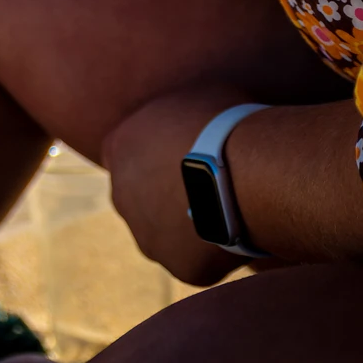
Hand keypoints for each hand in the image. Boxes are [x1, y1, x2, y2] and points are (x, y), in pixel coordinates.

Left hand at [102, 87, 247, 286]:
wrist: (243, 171)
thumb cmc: (222, 120)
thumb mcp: (191, 96)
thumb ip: (175, 115)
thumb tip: (189, 112)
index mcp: (119, 146)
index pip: (126, 151)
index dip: (156, 152)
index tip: (183, 151)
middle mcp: (121, 194)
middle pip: (140, 196)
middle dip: (167, 192)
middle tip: (206, 182)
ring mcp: (147, 235)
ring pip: (165, 232)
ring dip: (188, 224)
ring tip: (226, 208)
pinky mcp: (178, 266)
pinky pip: (197, 258)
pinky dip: (215, 249)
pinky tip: (239, 230)